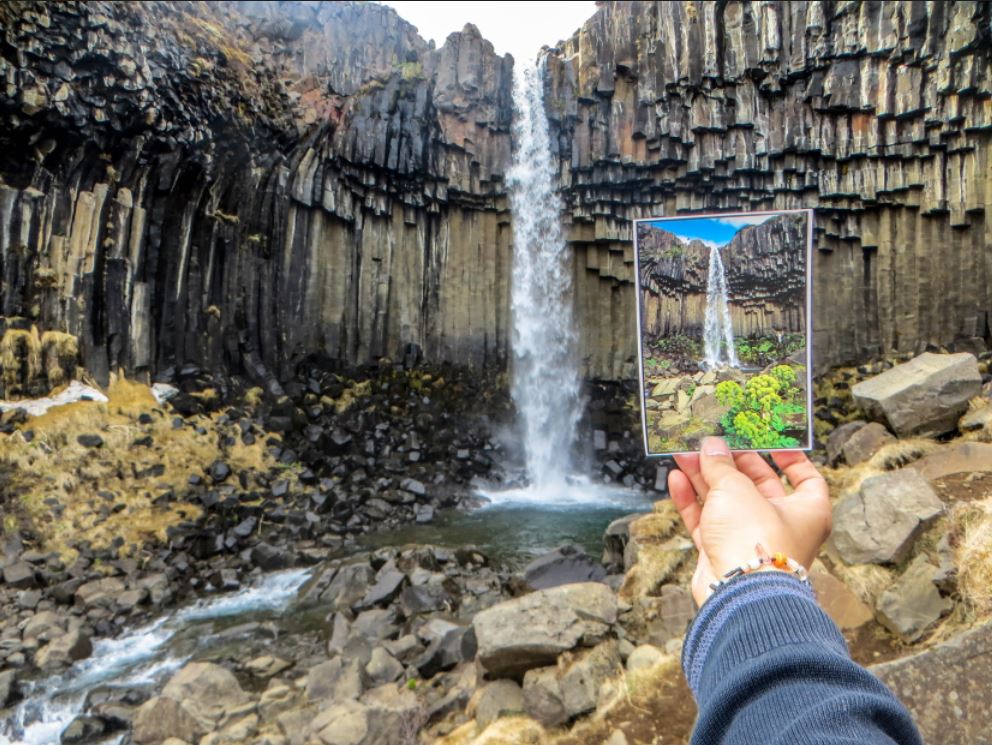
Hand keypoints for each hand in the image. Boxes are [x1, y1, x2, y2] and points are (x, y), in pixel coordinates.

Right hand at [668, 436, 831, 606]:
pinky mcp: (722, 552)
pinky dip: (691, 501)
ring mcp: (750, 539)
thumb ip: (721, 465)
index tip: (770, 441)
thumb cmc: (754, 539)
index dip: (790, 457)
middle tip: (710, 443)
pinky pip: (705, 520)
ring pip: (725, 501)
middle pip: (756, 485)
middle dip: (730, 463)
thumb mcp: (737, 488)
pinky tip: (676, 479)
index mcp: (807, 510)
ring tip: (683, 454)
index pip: (805, 477)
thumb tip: (711, 446)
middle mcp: (781, 525)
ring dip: (704, 477)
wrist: (737, 592)